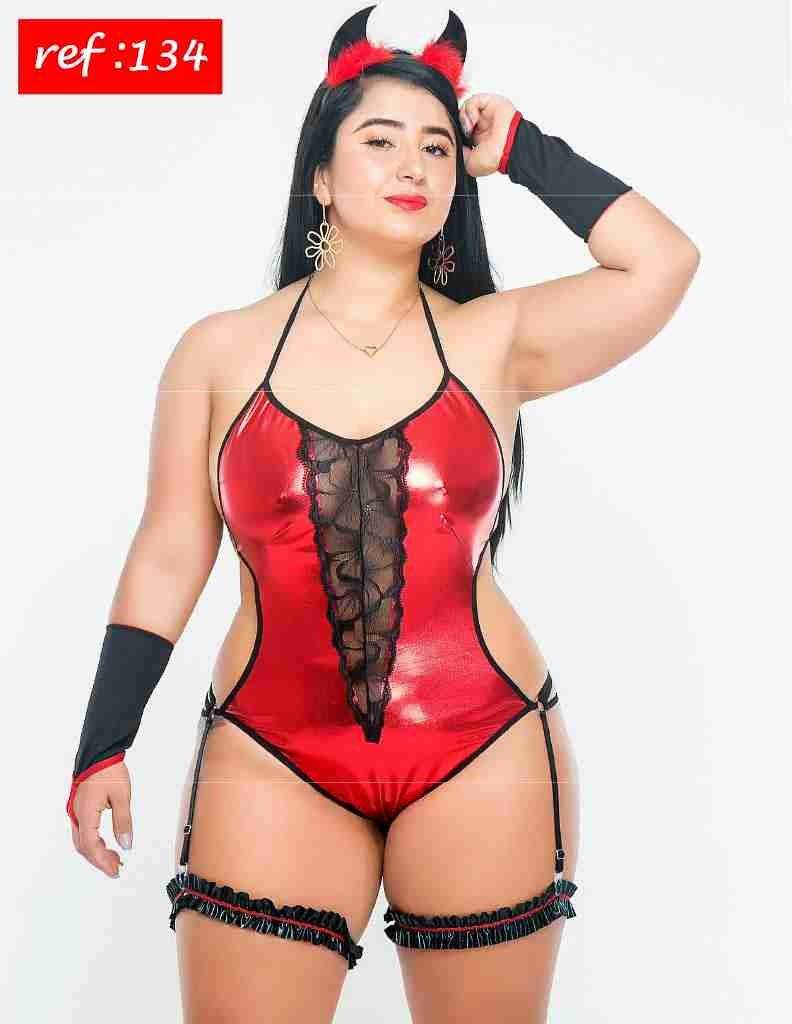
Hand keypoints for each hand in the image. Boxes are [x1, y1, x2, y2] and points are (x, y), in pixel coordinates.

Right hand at [70, 760, 132, 877]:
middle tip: (116, 868)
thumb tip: (126, 844)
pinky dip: (93, 842)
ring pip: (82, 840)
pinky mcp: (79, 808)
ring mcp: (76, 812)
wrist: (99, 753)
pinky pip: (83, 831)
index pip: (91, 845)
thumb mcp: (122, 796)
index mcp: (85, 813)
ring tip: (113, 858)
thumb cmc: (109, 770)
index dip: (102, 861)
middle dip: (99, 860)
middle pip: (84, 846)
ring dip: (96, 852)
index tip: (115, 870)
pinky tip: (105, 844)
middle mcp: (76, 815)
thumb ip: (124, 822)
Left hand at [459, 93, 517, 177]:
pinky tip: (474, 121)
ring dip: (464, 117)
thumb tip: (452, 143)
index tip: (452, 137)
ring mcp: (486, 113)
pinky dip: (470, 110)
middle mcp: (481, 125)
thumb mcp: (469, 163)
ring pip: (465, 107)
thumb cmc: (494, 159)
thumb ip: (458, 152)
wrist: (507, 150)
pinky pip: (473, 100)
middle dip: (457, 123)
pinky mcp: (490, 102)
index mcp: (476, 138)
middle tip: (462, 133)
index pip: (459, 128)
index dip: (453, 130)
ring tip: (469, 128)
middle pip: (460, 115)